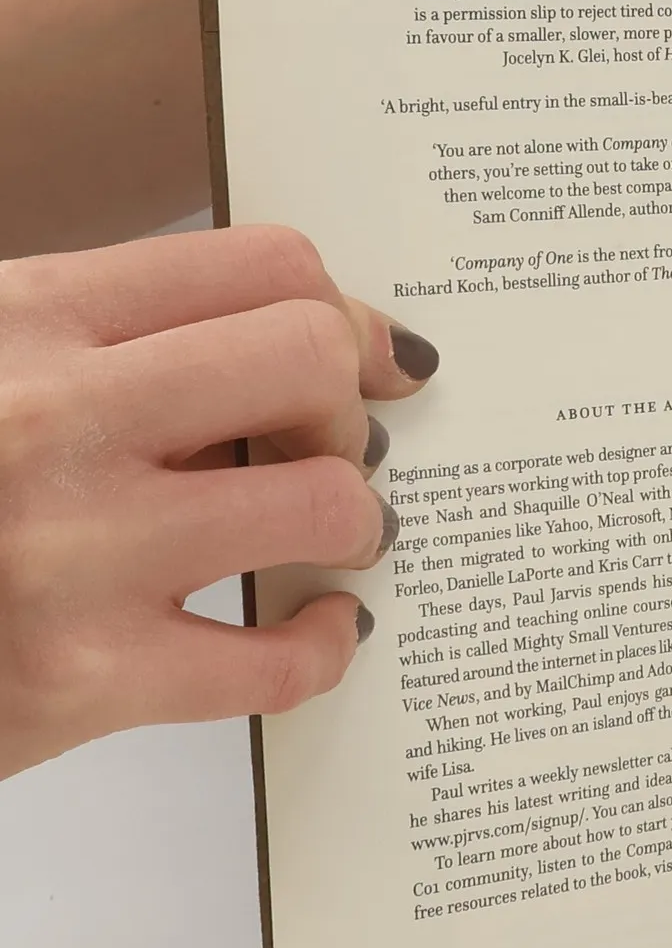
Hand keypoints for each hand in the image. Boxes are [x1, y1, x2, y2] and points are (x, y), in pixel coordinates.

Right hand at [0, 225, 438, 778]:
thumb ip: (98, 346)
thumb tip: (284, 349)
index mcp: (21, 319)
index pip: (262, 264)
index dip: (342, 310)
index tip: (360, 352)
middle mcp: (52, 419)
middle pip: (310, 358)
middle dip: (346, 404)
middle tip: (327, 445)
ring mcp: (73, 555)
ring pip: (326, 503)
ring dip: (353, 521)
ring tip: (326, 537)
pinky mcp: (81, 683)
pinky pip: (280, 662)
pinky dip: (322, 647)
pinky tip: (311, 629)